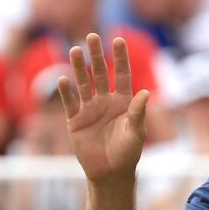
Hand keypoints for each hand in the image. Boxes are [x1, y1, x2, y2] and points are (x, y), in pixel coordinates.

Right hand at [58, 34, 150, 185]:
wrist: (110, 173)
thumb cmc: (128, 153)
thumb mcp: (136, 132)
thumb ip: (138, 112)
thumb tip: (145, 92)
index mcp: (124, 102)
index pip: (122, 75)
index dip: (120, 58)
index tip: (118, 39)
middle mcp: (106, 102)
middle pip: (100, 74)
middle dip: (97, 55)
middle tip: (92, 36)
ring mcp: (90, 110)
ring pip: (83, 84)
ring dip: (78, 67)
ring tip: (74, 50)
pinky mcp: (76, 121)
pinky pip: (70, 103)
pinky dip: (66, 92)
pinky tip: (63, 78)